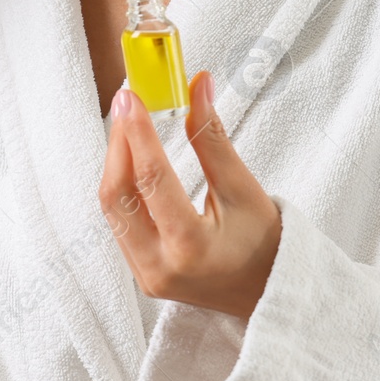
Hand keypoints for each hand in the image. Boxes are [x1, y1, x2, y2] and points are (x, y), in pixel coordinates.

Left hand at [98, 70, 282, 319]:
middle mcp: (159, 266)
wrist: (268, 295)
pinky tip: (130, 158)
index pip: (151, 179)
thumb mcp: (243, 189)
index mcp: (190, 247)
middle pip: (117, 194)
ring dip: (115, 162)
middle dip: (118, 143)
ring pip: (111, 208)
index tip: (131, 96)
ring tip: (128, 123)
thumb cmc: (264, 245)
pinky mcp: (140, 274)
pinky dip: (121, 186)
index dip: (138, 132)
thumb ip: (212, 138)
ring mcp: (145, 275)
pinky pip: (118, 222)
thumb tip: (198, 85)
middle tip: (126, 102)